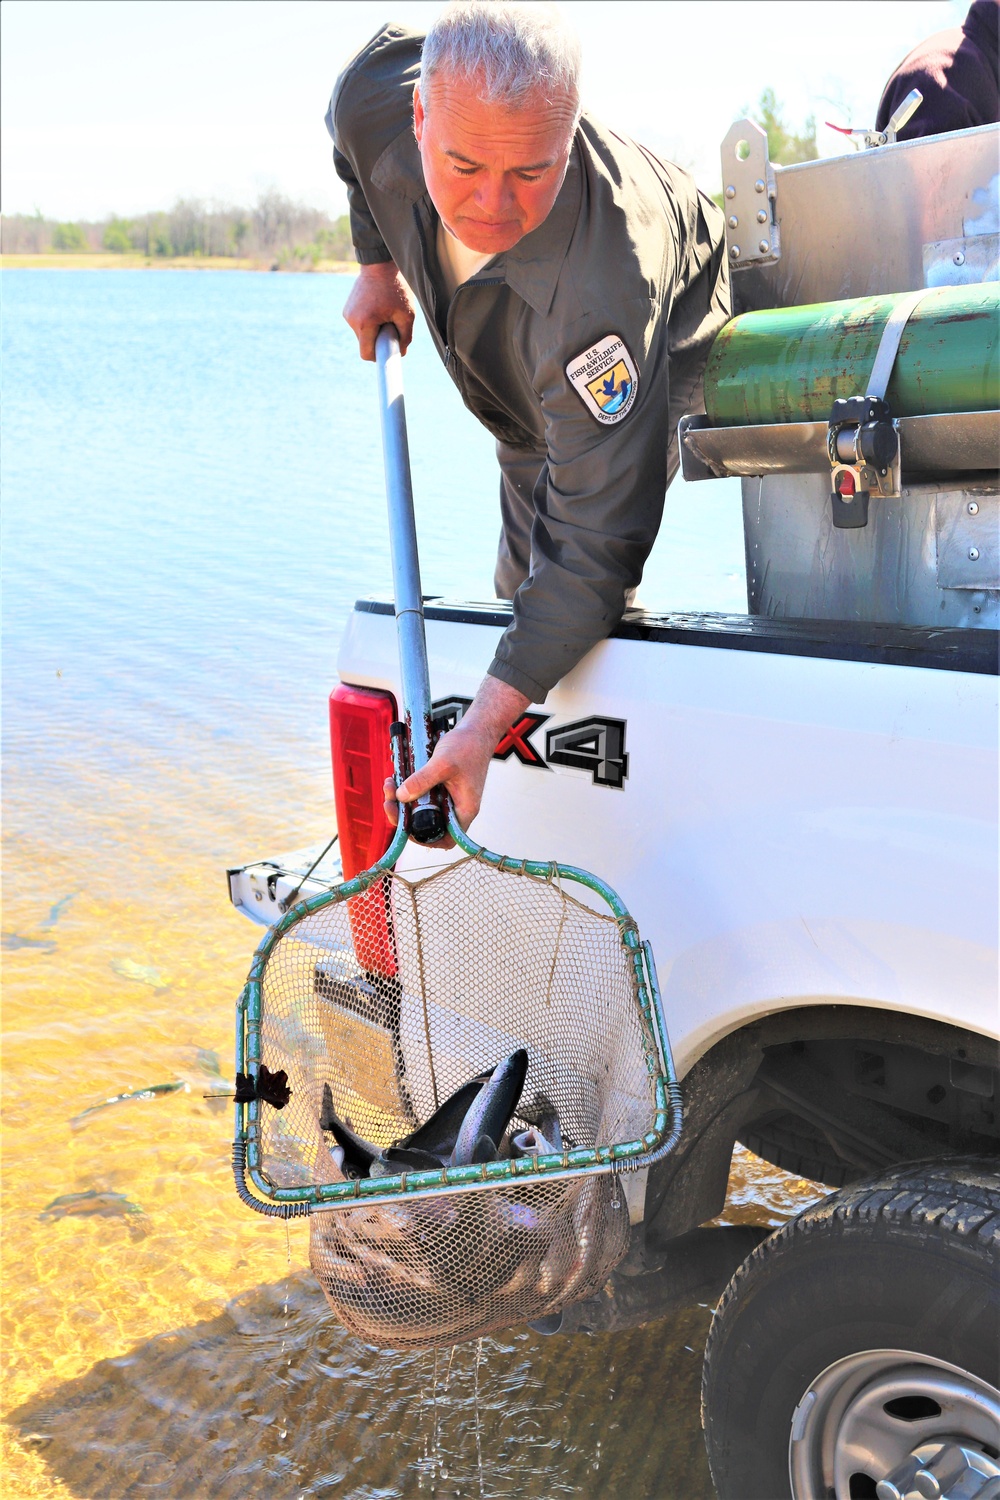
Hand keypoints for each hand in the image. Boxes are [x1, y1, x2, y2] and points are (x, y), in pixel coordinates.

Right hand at [343, 261, 415, 360]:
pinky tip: (377, 307)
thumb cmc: (396, 288)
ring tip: (385, 313)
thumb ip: (405, 337)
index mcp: (365, 323)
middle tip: (392, 325)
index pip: (366, 354)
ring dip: (374, 330)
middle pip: (366, 344)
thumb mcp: (407, 314)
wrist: (380, 263)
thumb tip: (400, 353)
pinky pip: (360, 324)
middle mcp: (352, 320)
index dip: (378, 356)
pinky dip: (369, 321)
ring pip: (363, 334)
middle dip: (378, 340)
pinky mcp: (348, 308)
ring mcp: (348, 313)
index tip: (388, 352)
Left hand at [384, 677, 530, 844]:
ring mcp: (448, 797)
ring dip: (403, 800)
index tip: (404, 828)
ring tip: (390, 784)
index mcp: (463, 810)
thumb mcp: (442, 763)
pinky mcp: (441, 786)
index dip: (423, 839)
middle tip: (389, 800)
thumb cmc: (468, 746)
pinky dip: (409, 788)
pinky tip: (398, 777)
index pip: (444, 839)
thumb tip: (401, 797)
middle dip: (405, 815)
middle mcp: (456, 808)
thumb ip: (422, 780)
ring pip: (422, 808)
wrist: (476, 729)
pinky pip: (422, 794)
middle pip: (427, 824)